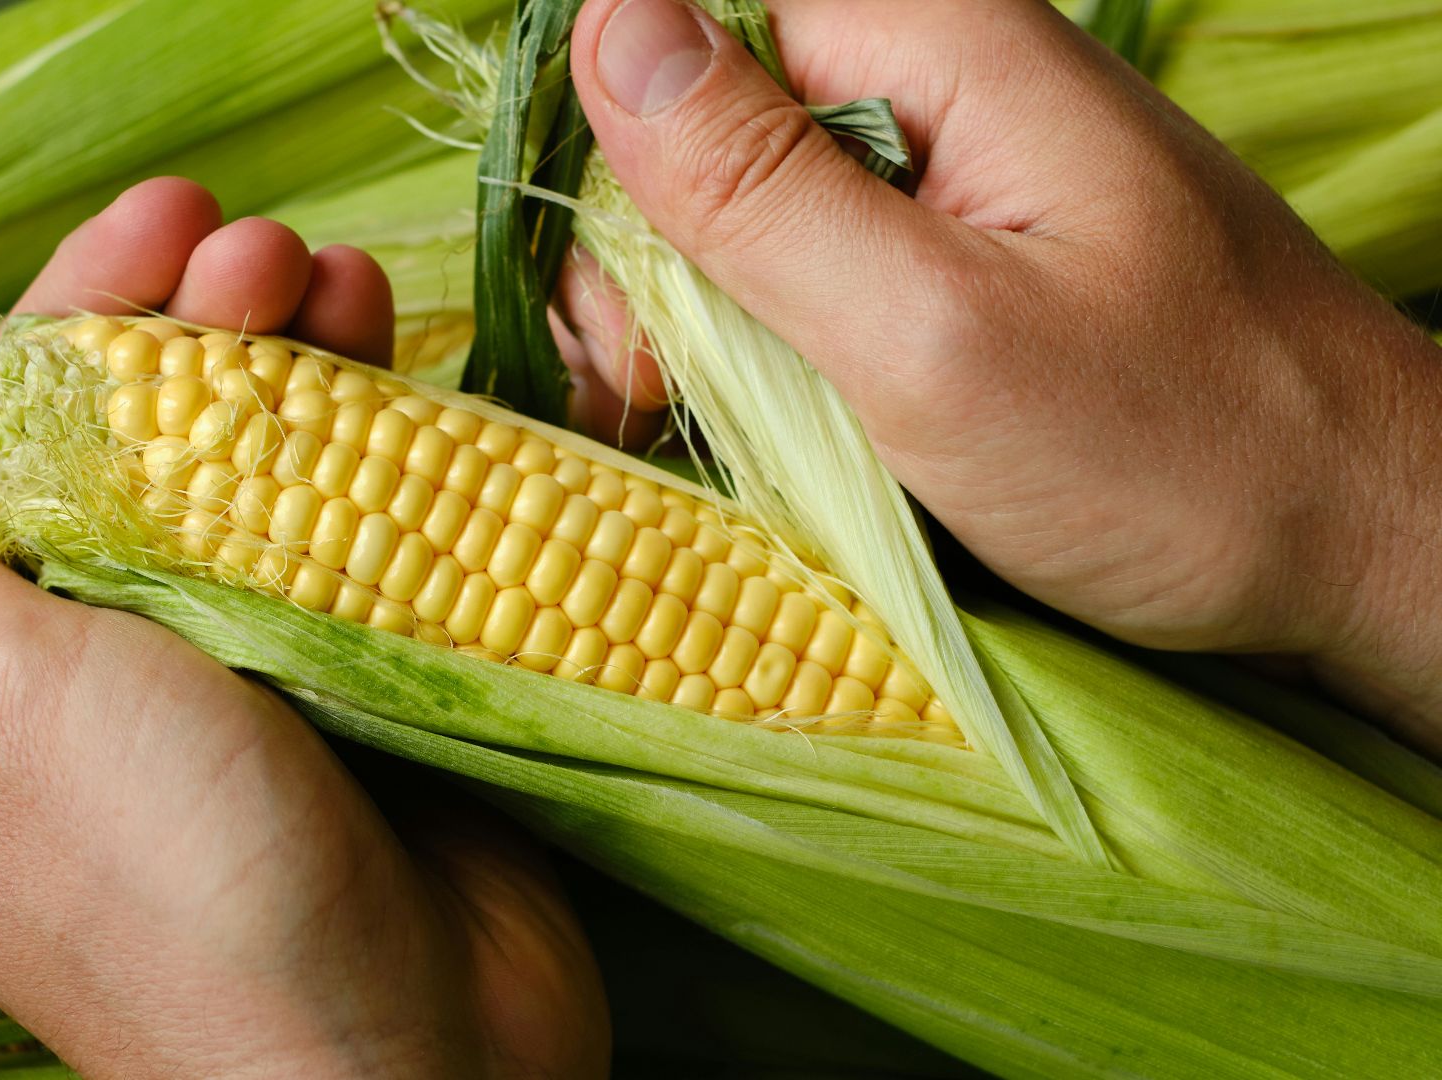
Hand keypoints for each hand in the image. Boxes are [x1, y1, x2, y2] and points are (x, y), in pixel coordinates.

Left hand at [0, 179, 608, 1077]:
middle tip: (188, 225)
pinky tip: (371, 327)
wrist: (417, 1044)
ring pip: (196, 457)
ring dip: (240, 338)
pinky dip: (337, 404)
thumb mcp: (0, 709)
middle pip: (52, 450)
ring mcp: (209, 657)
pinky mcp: (332, 650)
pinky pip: (314, 494)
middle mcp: (60, 670)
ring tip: (303, 267)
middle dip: (104, 322)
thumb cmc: (181, 891)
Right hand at [559, 0, 1441, 744]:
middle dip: (652, 270)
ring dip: (702, 330)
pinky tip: (772, 436)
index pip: (691, 33)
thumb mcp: (934, 333)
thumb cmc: (1175, 452)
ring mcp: (959, 168)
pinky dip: (773, 355)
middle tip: (660, 409)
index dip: (623, 172)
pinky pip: (818, 270)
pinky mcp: (968, 252)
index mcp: (940, 42)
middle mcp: (942, 76)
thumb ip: (760, 187)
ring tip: (712, 441)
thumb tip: (606, 23)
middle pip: (704, 126)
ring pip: (747, 212)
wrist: (1367, 540)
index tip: (626, 332)